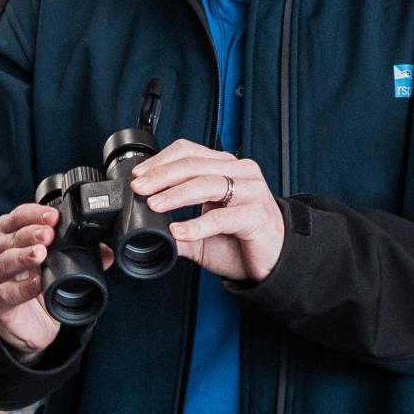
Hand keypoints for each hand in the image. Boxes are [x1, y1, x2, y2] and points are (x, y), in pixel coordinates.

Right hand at [0, 203, 110, 361]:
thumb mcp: (57, 266)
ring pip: (3, 262)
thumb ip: (79, 255)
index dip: (34, 214)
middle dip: (30, 233)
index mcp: (8, 235)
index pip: (17, 217)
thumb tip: (106, 252)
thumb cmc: (37, 286)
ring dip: (23, 256)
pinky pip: (5, 292)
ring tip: (41, 254)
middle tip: (48, 235)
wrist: (29, 325)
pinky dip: (22, 287)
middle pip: (9, 237)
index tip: (54, 217)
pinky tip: (37, 283)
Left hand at [129, 141, 284, 283]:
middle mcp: (240, 173)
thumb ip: (179, 228)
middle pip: (194, 165)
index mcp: (226, 167)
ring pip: (207, 183)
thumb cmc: (242, 240)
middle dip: (162, 176)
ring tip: (155, 205)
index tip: (139, 175)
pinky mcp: (257, 213)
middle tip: (140, 189)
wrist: (274, 261)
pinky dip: (198, 224)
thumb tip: (150, 229)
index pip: (189, 152)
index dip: (161, 161)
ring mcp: (250, 191)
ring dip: (176, 194)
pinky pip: (222, 217)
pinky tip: (180, 230)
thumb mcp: (203, 232)